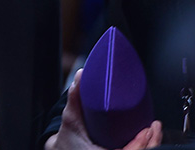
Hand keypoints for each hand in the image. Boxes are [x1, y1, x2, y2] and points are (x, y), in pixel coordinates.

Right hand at [46, 70, 162, 149]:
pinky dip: (144, 147)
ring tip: (154, 129)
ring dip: (150, 144)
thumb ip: (75, 98)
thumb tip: (82, 74)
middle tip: (155, 126)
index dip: (141, 143)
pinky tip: (148, 138)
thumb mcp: (70, 119)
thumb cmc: (67, 139)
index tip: (148, 129)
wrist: (62, 149)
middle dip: (152, 142)